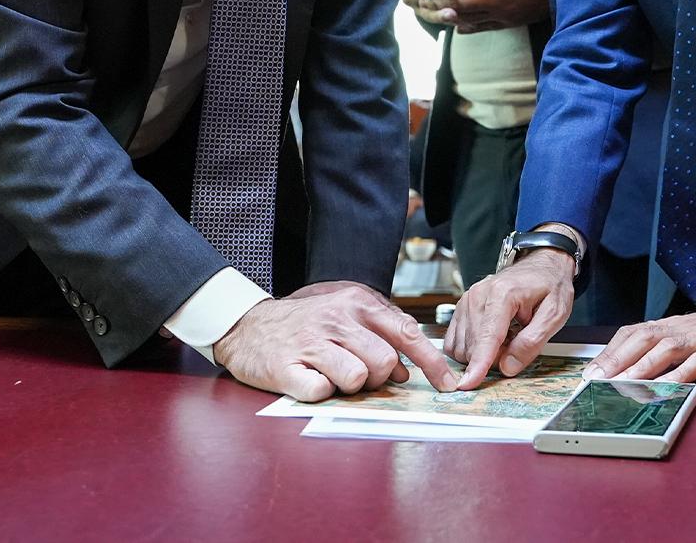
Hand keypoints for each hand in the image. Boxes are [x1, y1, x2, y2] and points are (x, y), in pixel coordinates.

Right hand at [214, 281, 456, 401]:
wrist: (247, 326)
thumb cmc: (305, 323)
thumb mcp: (345, 314)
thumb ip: (380, 335)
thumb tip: (407, 372)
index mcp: (357, 303)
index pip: (407, 334)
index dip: (432, 364)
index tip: (448, 385)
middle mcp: (336, 319)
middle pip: (385, 363)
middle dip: (379, 378)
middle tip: (359, 373)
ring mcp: (311, 343)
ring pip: (357, 378)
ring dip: (350, 386)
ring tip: (331, 374)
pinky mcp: (287, 368)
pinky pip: (322, 392)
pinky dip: (322, 393)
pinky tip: (311, 380)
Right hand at [443, 247, 574, 389]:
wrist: (542, 265)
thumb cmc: (550, 286)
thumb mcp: (554, 314)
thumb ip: (532, 342)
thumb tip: (507, 367)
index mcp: (503, 295)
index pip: (487, 337)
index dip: (479, 364)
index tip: (468, 384)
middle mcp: (479, 296)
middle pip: (473, 346)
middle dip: (492, 358)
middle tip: (517, 344)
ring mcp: (467, 300)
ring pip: (462, 346)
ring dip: (481, 354)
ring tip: (507, 337)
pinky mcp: (462, 307)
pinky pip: (455, 341)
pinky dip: (470, 348)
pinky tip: (491, 339)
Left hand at [584, 310, 695, 382]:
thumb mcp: (691, 340)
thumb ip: (665, 351)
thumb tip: (631, 371)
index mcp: (673, 325)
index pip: (634, 332)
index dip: (611, 351)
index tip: (591, 371)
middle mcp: (684, 329)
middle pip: (644, 338)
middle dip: (617, 359)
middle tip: (597, 380)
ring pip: (666, 348)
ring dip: (642, 367)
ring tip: (624, 384)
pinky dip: (680, 375)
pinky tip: (666, 388)